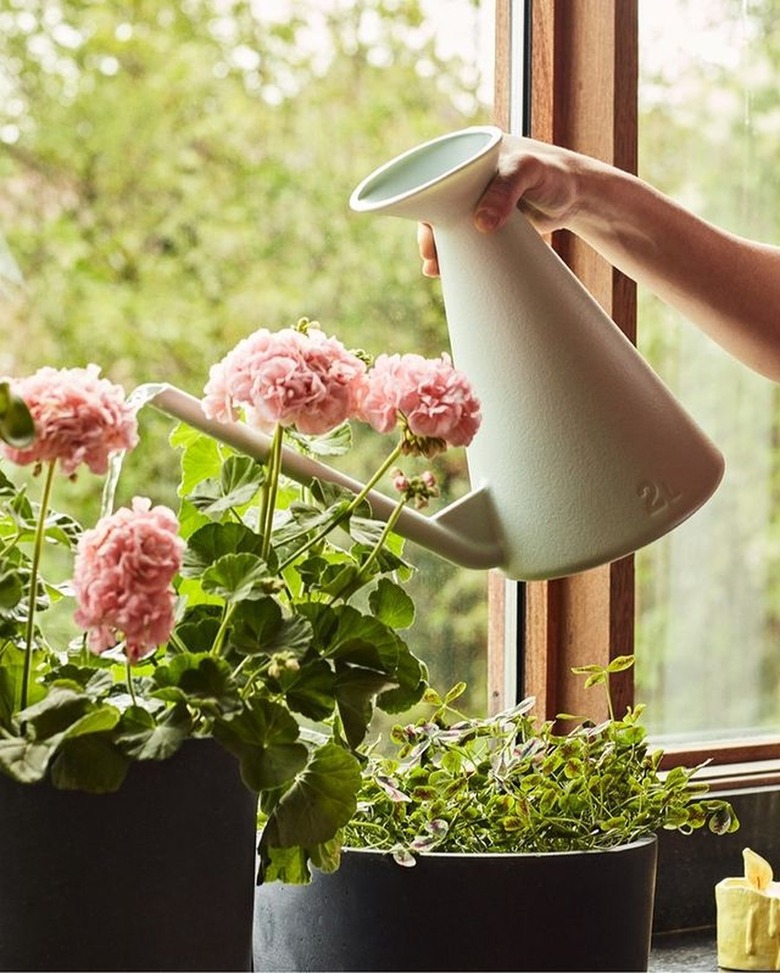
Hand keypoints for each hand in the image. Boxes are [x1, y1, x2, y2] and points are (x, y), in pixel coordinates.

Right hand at [417, 134, 588, 276]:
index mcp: (470, 153)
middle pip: (438, 206)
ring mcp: (477, 201)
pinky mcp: (487, 221)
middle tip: (431, 258)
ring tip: (435, 269)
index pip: (436, 177)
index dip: (425, 203)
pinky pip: (465, 237)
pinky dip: (457, 253)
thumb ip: (505, 191)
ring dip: (441, 247)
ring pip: (450, 225)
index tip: (427, 230)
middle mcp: (469, 176)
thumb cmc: (555, 173)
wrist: (579, 196)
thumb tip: (480, 223)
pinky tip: (447, 268)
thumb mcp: (529, 172)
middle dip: (431, 233)